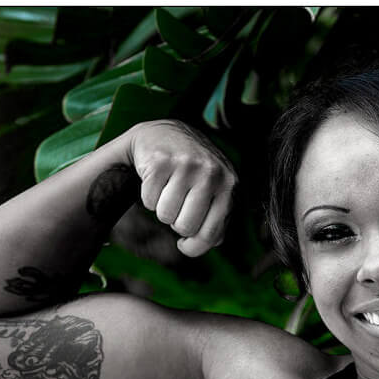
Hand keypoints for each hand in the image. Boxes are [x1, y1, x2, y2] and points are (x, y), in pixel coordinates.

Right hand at [128, 119, 237, 257]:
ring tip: (167, 188)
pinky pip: (149, 200)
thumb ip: (217, 218)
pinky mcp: (161, 161)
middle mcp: (212, 173)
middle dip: (176, 222)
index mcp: (229, 185)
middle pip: (185, 227)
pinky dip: (148, 195)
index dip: (193, 246)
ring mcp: (187, 165)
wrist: (163, 131)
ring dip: (161, 208)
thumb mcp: (214, 190)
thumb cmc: (191, 169)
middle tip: (177, 204)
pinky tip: (156, 179)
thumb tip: (206, 244)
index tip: (184, 244)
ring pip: (165, 215)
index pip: (211, 235)